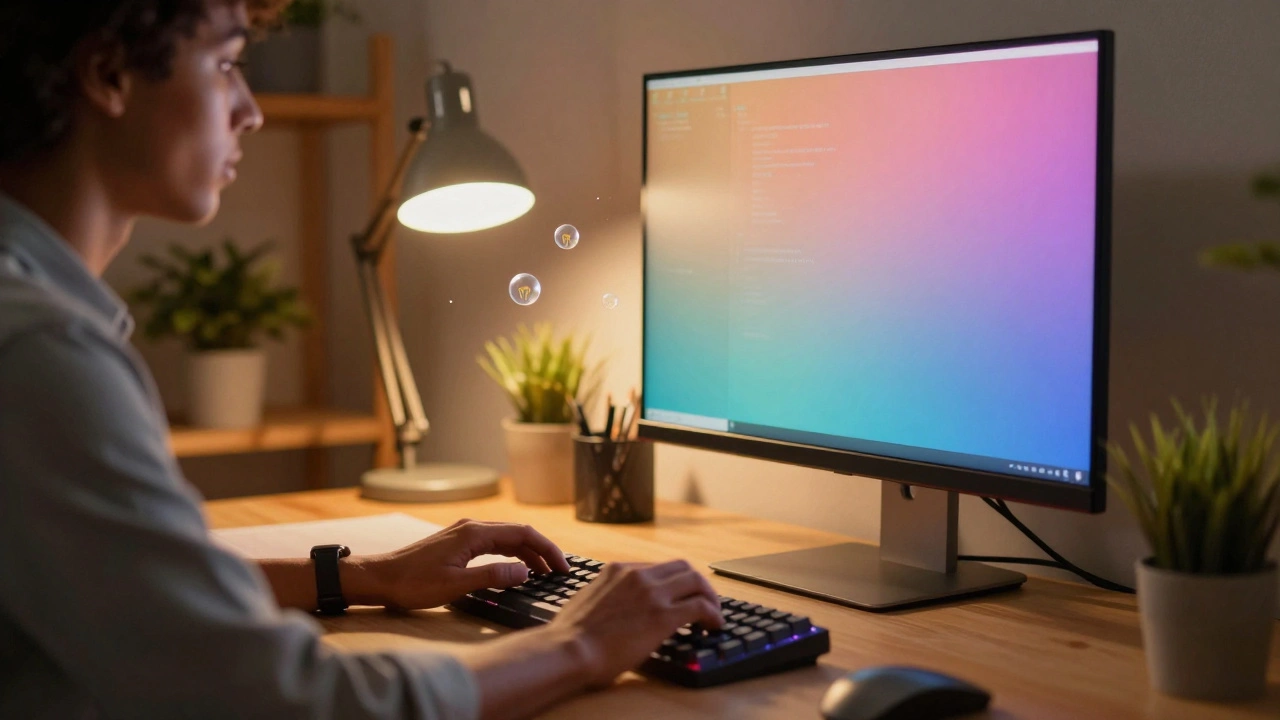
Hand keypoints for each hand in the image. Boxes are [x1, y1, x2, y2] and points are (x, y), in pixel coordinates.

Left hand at [364, 519, 571, 609]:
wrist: (378, 578)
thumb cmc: (412, 583)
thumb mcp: (455, 585)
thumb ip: (492, 576)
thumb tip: (524, 572)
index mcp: (474, 533)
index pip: (523, 534)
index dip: (547, 549)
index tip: (563, 567)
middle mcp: (471, 527)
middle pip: (518, 533)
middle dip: (542, 551)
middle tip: (560, 573)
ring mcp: (463, 533)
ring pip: (506, 538)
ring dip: (527, 553)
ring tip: (544, 573)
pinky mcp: (457, 542)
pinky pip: (493, 543)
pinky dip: (511, 554)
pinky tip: (516, 568)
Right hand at [549, 560, 722, 687]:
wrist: (568, 650)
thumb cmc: (570, 636)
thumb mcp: (588, 601)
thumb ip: (606, 597)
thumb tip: (614, 609)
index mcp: (617, 570)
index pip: (657, 567)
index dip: (673, 582)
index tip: (679, 596)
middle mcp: (637, 575)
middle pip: (682, 567)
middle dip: (697, 584)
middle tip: (704, 601)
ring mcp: (652, 593)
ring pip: (696, 581)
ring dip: (710, 597)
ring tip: (714, 615)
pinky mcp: (664, 615)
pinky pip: (701, 607)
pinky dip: (713, 614)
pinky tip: (715, 626)